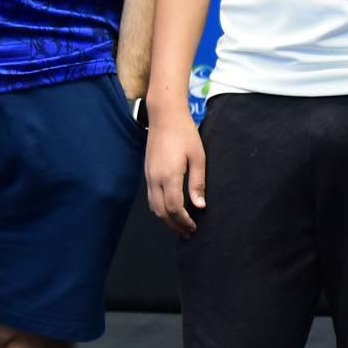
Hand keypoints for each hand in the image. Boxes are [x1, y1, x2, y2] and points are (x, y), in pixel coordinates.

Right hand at [145, 109, 205, 235]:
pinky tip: (171, 209)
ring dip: (166, 218)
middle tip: (188, 232)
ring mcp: (148, 175)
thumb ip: (197, 183)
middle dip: (174, 225)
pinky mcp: (147, 172)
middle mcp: (154, 178)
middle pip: (160, 212)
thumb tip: (199, 206)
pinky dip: (160, 208)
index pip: (174, 208)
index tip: (194, 227)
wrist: (165, 116)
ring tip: (180, 224)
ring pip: (153, 206)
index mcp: (168, 176)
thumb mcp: (198, 157)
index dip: (184, 221)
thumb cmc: (184, 133)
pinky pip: (150, 197)